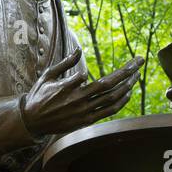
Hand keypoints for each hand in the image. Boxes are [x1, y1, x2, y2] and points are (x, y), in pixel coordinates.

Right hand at [21, 49, 142, 135]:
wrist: (32, 121)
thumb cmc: (39, 95)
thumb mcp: (48, 76)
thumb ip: (64, 63)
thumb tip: (79, 50)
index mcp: (65, 88)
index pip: (83, 76)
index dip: (83, 72)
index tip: (86, 71)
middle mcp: (77, 100)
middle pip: (107, 85)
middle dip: (126, 72)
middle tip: (139, 61)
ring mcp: (83, 112)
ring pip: (111, 98)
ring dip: (127, 86)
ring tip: (137, 75)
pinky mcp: (87, 121)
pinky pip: (109, 111)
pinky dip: (121, 102)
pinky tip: (128, 92)